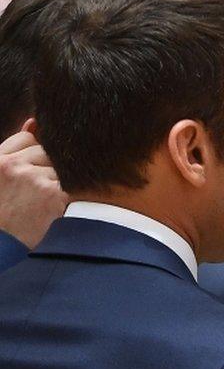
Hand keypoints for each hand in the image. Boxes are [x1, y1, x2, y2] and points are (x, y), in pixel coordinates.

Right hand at [0, 130, 67, 248]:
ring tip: (44, 203)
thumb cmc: (2, 215)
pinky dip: (69, 197)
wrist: (2, 245)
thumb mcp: (0, 177)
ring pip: (61, 169)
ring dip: (59, 184)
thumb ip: (13, 151)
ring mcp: (33, 178)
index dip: (33, 155)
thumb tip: (33, 123)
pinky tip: (56, 209)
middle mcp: (12, 165)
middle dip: (48, 169)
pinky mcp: (53, 193)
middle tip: (39, 193)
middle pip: (47, 152)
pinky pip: (72, 186)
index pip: (26, 139)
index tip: (33, 172)